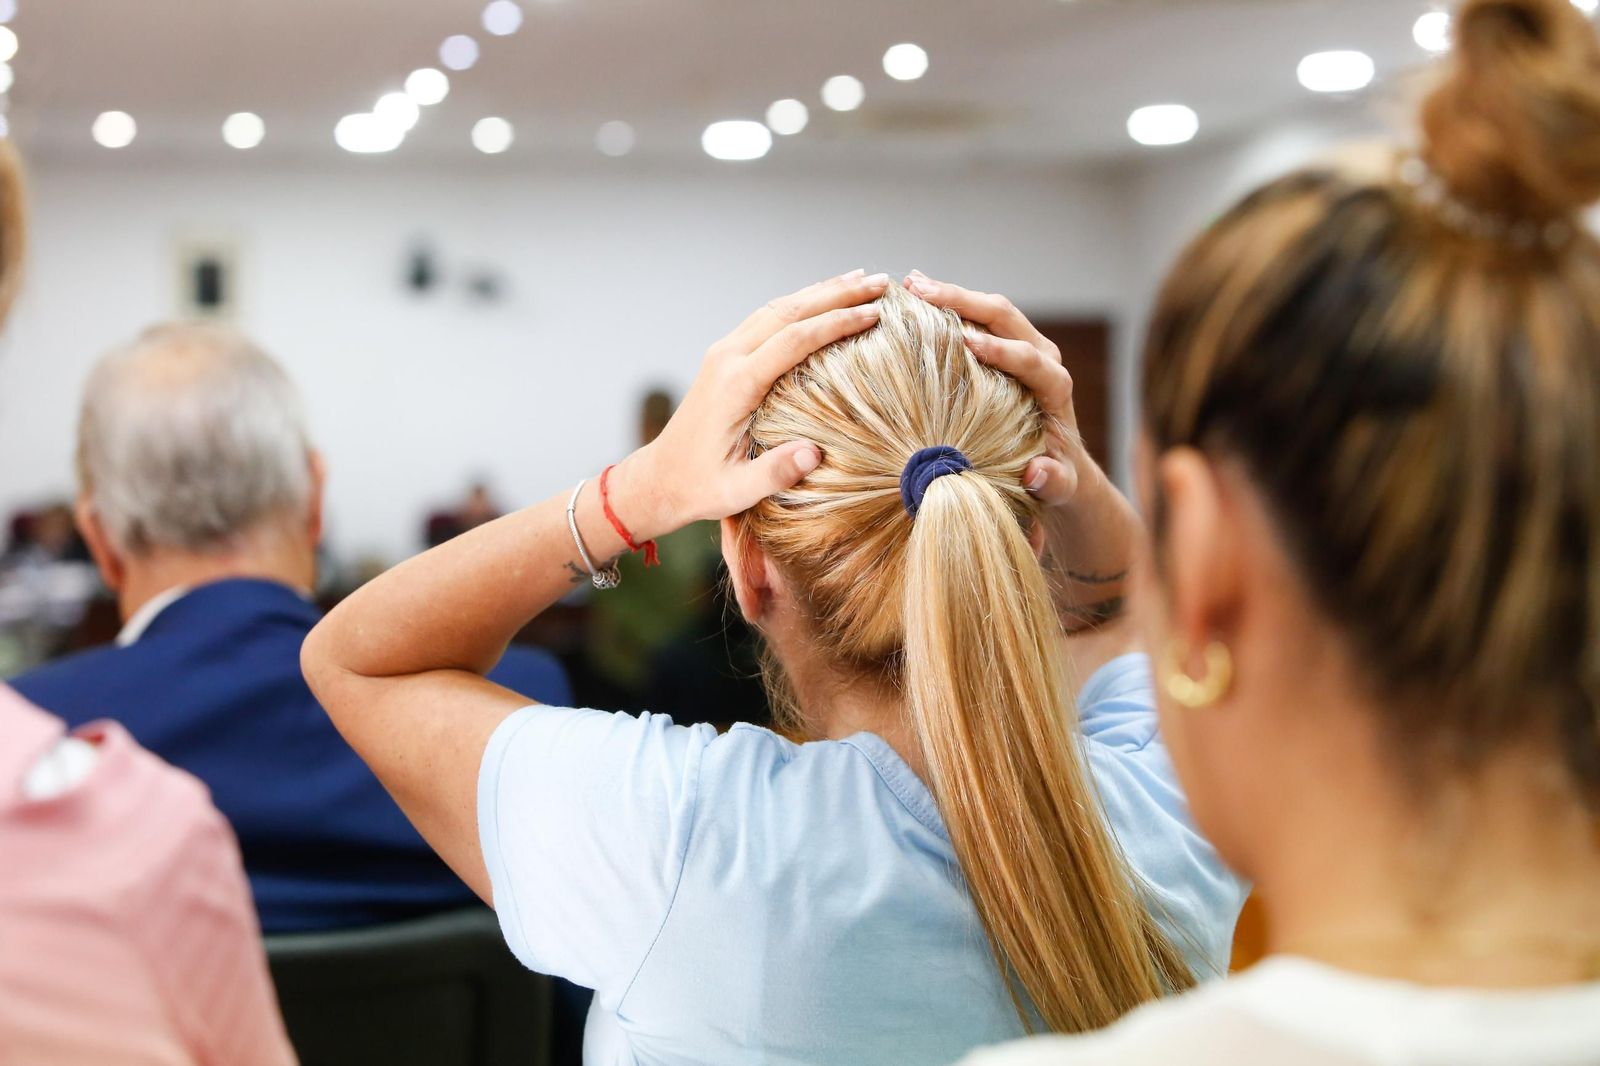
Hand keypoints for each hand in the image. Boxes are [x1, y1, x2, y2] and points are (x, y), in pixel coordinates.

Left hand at [621, 270, 890, 538]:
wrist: (659, 479)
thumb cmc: (700, 488)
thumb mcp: (737, 491)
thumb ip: (775, 473)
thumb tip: (814, 454)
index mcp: (735, 384)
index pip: (793, 339)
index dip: (836, 323)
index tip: (874, 313)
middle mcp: (728, 358)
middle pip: (788, 311)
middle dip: (837, 294)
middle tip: (881, 282)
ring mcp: (724, 353)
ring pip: (777, 308)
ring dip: (820, 292)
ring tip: (861, 281)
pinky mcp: (724, 357)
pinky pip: (766, 319)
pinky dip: (799, 305)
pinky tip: (822, 301)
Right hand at [903, 270, 1088, 505]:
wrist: (1059, 461)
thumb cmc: (1055, 476)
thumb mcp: (1058, 485)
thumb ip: (1052, 481)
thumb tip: (1036, 472)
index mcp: (1055, 386)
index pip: (1030, 359)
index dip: (1000, 349)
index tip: (966, 340)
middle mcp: (1042, 356)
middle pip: (1005, 316)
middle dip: (963, 299)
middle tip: (920, 289)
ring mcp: (1023, 346)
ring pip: (990, 309)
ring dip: (951, 294)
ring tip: (911, 284)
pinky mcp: (1005, 346)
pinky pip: (979, 316)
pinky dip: (950, 304)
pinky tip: (916, 297)